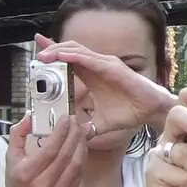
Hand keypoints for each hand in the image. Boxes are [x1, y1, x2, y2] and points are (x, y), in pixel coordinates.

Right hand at [0, 113, 85, 186]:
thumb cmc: (16, 184)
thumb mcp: (10, 158)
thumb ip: (18, 135)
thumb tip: (30, 116)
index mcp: (27, 173)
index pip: (49, 150)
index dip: (61, 132)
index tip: (66, 118)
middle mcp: (43, 183)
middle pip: (65, 155)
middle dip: (73, 134)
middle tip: (75, 121)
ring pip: (76, 164)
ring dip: (81, 145)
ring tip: (80, 131)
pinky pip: (80, 173)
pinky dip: (83, 157)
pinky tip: (81, 146)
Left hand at [31, 35, 181, 133]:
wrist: (150, 111)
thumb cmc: (130, 112)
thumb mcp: (101, 122)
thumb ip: (87, 127)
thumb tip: (76, 138)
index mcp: (91, 75)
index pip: (68, 59)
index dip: (53, 54)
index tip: (37, 54)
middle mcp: (96, 65)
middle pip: (69, 50)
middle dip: (51, 49)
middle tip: (37, 54)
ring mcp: (104, 64)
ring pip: (76, 50)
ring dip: (58, 51)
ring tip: (43, 56)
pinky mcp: (111, 67)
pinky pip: (88, 59)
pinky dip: (73, 56)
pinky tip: (62, 57)